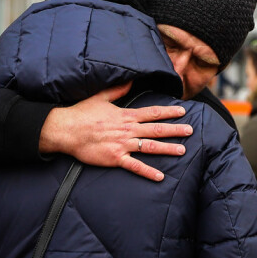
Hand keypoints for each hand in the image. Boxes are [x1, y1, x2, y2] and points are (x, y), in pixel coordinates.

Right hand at [39, 82, 190, 181]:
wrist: (66, 130)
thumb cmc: (82, 114)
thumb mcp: (100, 97)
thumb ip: (117, 90)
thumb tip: (130, 82)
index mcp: (126, 115)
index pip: (153, 112)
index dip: (169, 112)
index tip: (182, 111)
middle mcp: (128, 130)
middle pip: (156, 129)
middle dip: (175, 130)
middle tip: (190, 131)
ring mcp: (122, 145)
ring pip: (150, 146)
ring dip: (167, 148)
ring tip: (182, 150)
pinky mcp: (115, 158)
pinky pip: (135, 166)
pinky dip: (148, 171)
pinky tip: (160, 176)